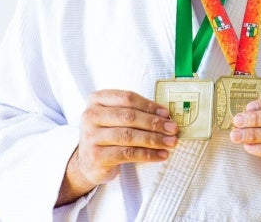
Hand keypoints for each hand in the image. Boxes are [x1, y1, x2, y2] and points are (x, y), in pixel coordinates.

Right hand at [56, 89, 177, 205]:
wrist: (88, 163)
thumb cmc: (107, 135)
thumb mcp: (116, 119)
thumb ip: (135, 113)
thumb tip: (165, 116)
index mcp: (97, 99)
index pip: (127, 98)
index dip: (149, 105)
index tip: (166, 114)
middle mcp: (91, 115)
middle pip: (129, 116)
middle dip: (154, 123)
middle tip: (173, 129)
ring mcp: (91, 136)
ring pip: (129, 136)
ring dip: (154, 139)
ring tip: (170, 142)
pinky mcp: (96, 156)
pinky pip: (127, 154)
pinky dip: (148, 154)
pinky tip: (161, 155)